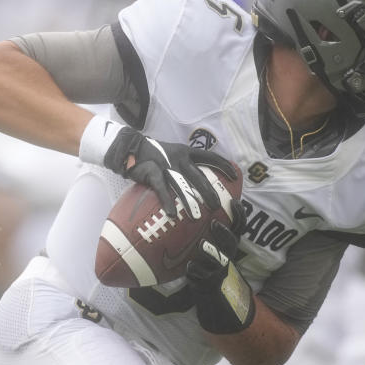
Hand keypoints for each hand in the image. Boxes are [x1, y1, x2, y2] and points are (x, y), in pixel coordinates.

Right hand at [104, 126, 236, 217]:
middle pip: (198, 176)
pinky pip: (162, 189)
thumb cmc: (154, 155)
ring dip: (191, 202)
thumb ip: (186, 165)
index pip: (210, 157)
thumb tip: (201, 180)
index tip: (234, 176)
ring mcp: (166, 165)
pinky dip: (167, 202)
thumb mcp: (173, 154)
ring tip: (198, 217)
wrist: (130, 148)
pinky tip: (172, 214)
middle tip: (217, 206)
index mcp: (186, 152)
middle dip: (209, 192)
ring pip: (182, 185)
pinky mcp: (152, 172)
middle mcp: (179, 158)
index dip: (223, 165)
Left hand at [186, 200, 253, 334]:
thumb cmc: (208, 264)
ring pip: (218, 261)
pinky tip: (190, 266)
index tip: (234, 202)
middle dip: (224, 234)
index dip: (239, 215)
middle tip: (214, 223)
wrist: (212, 296)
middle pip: (230, 244)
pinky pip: (202, 277)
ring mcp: (218, 271)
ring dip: (211, 252)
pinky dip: (196, 271)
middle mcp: (227, 257)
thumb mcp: (212, 247)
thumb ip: (209, 232)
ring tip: (202, 244)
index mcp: (229, 246)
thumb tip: (196, 204)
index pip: (238, 228)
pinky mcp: (208, 284)